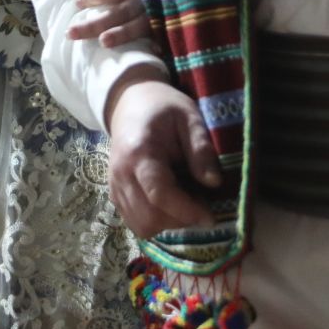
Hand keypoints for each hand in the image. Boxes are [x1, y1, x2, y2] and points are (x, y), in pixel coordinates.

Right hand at [104, 66, 221, 238]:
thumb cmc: (164, 109)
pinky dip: (156, 221)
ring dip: (168, 222)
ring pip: (142, 225)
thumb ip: (201, 150)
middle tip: (200, 202)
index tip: (211, 216)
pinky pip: (135, 222)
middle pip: (150, 217)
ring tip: (185, 201)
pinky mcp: (115, 194)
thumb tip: (214, 183)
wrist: (131, 103)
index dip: (186, 210)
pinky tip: (170, 203)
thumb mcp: (190, 119)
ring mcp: (114, 186)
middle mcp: (121, 174)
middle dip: (180, 218)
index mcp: (139, 152)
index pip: (159, 194)